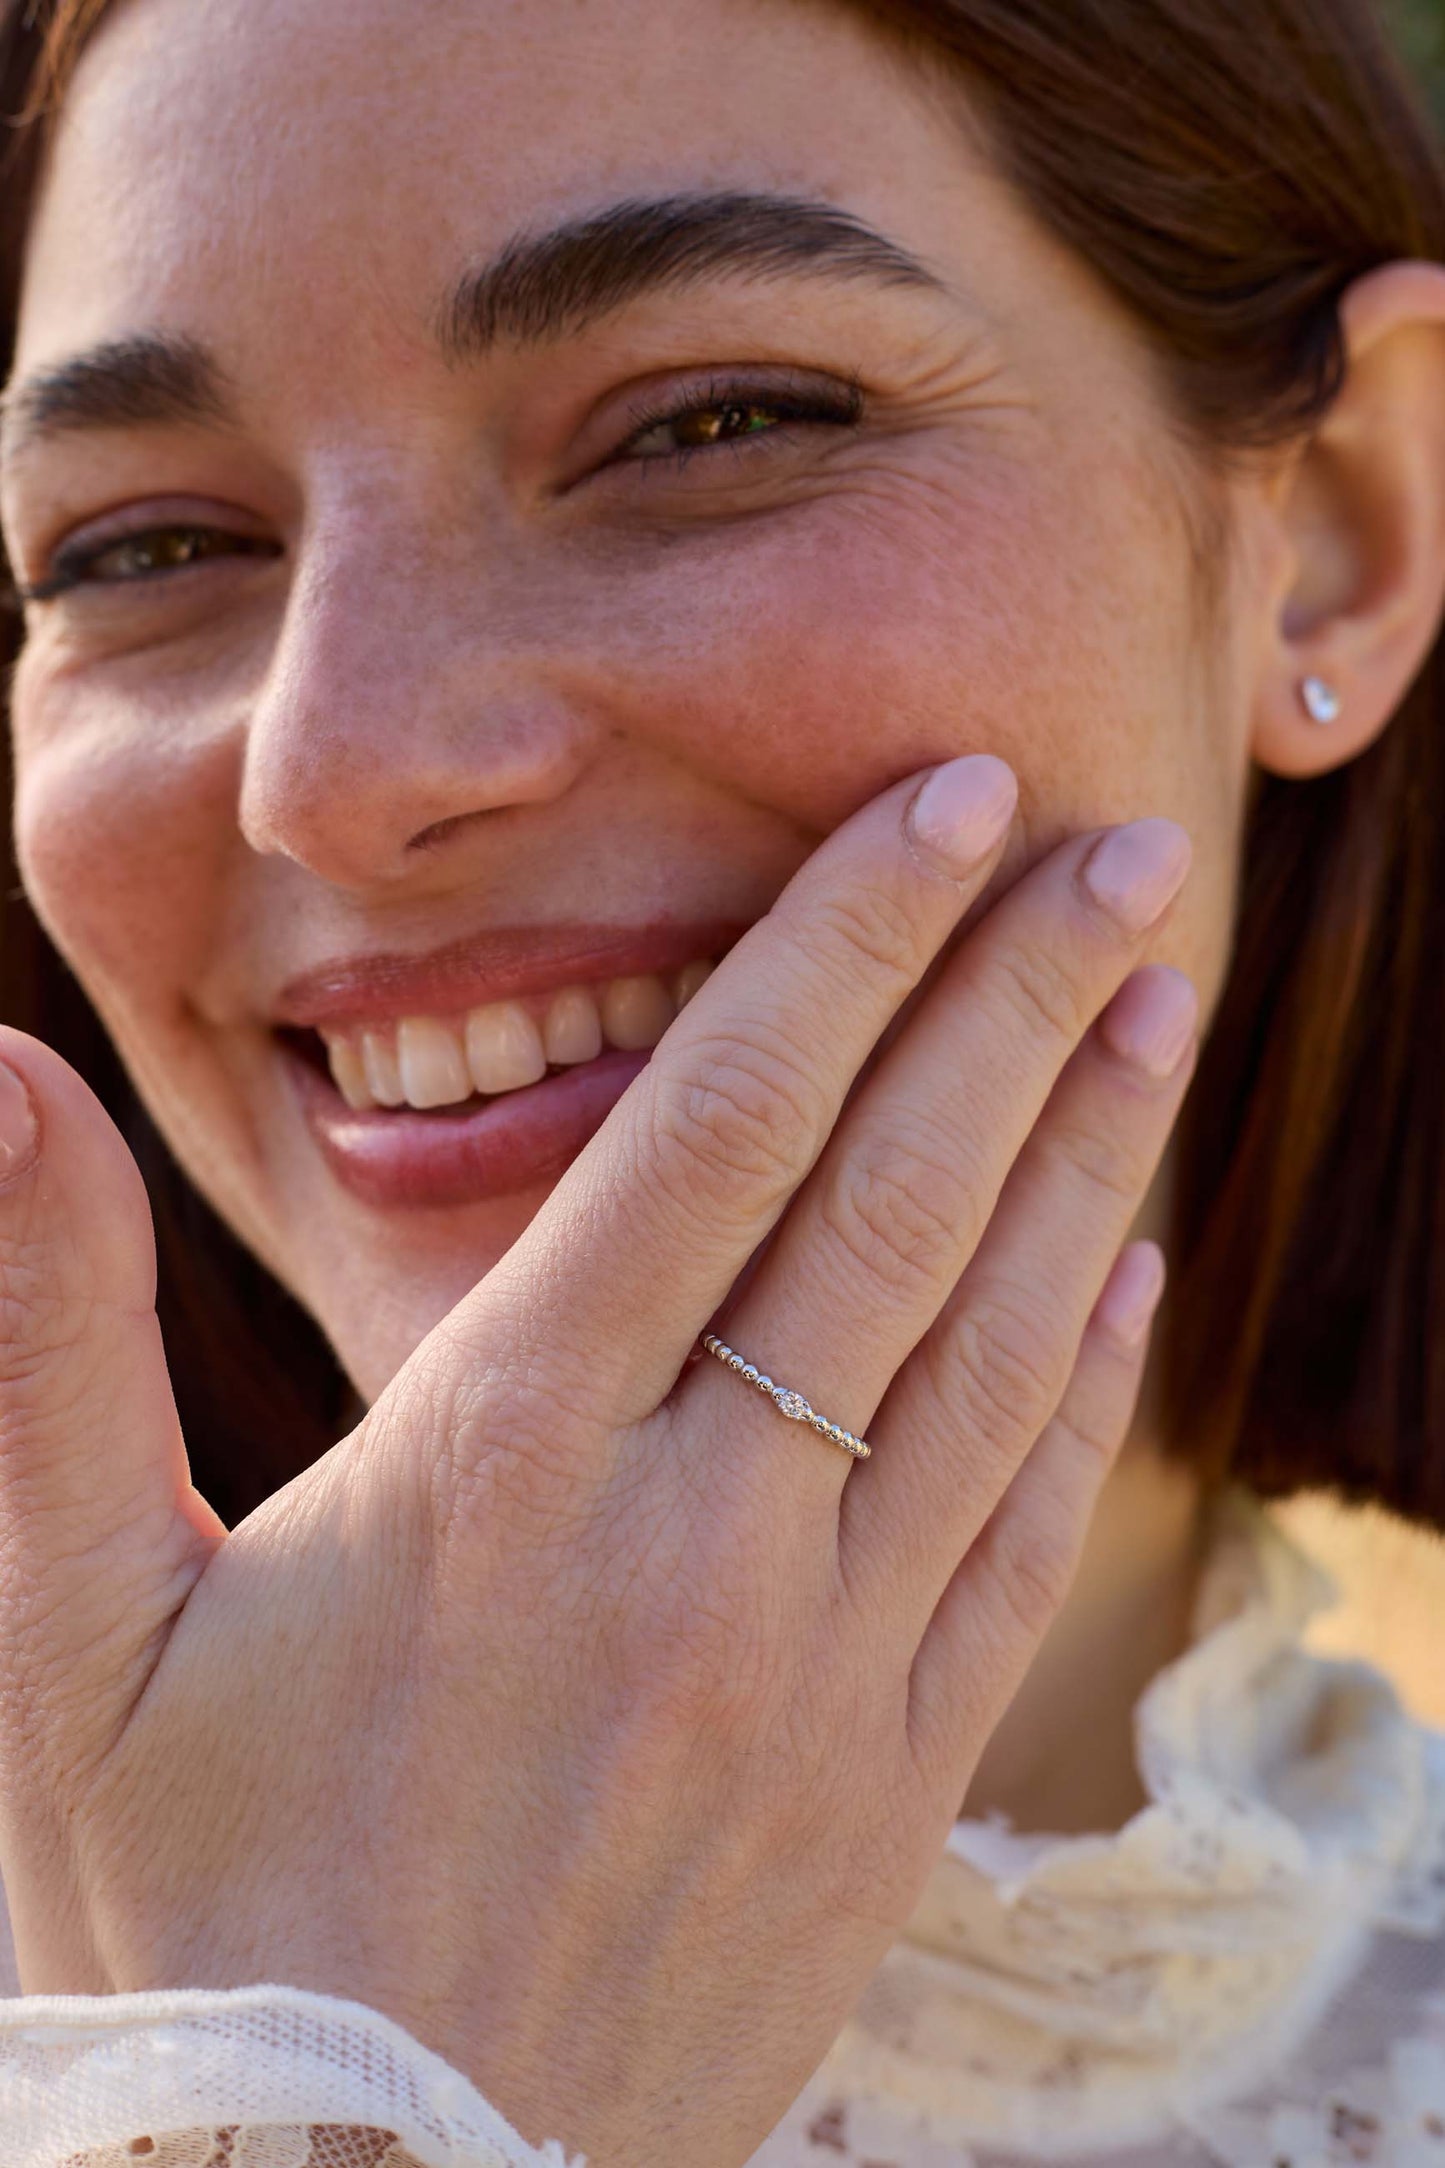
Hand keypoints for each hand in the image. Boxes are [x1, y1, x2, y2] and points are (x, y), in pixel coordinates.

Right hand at [0, 754, 1195, 2167]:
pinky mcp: (881, 1784)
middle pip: (892, 1206)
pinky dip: (1085, 1383)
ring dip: (1085, 1153)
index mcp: (500, 1469)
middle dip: (1014, 999)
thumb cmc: (188, 1914)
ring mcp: (816, 1669)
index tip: (946, 808)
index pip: (716, 1132)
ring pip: (991, 1351)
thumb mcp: (59, 1624)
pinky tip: (1128, 1266)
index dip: (842, 946)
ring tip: (1156, 998)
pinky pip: (1014, 1537)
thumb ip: (44, 1333)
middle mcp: (692, 1543)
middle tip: (1126, 846)